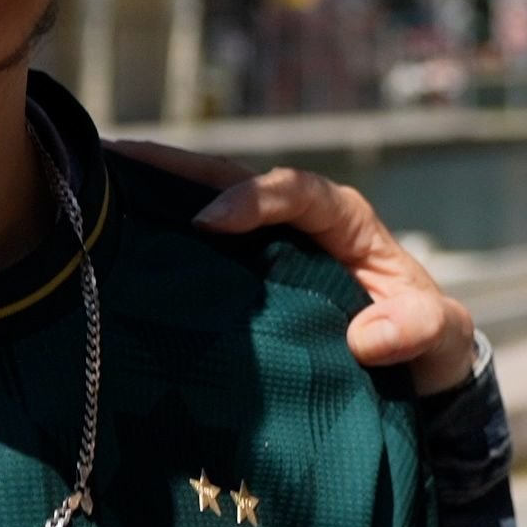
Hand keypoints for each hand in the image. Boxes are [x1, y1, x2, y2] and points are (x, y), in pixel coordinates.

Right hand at [111, 141, 479, 394]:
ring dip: (152, 191)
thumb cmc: (428, 340)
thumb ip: (417, 329)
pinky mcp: (247, 271)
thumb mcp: (438, 336)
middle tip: (113, 160)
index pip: (296, 192)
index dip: (253, 199)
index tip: (208, 223)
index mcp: (345, 221)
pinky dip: (155, 231)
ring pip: (206, 202)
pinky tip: (105, 233)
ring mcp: (267, 244)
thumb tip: (366, 336)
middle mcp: (300, 219)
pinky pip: (197, 244)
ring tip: (87, 181)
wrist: (416, 366)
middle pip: (234, 179)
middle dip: (177, 169)